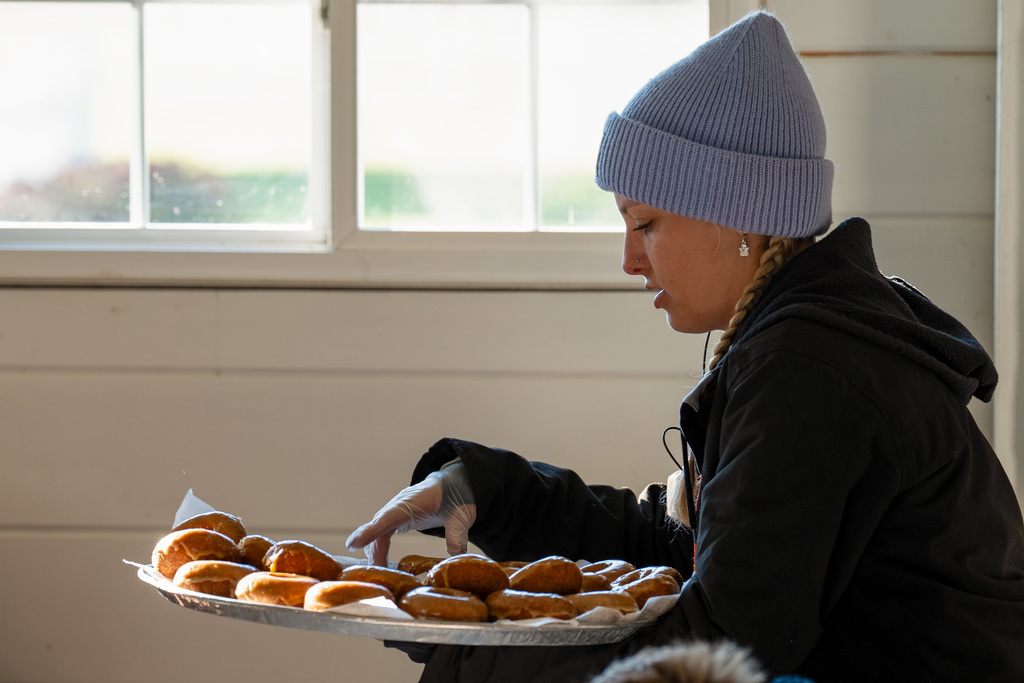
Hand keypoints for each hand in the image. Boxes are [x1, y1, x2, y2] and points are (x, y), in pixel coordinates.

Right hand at [346, 462, 476, 565]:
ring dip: (375, 554)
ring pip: (377, 533)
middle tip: (378, 575)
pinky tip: (380, 565)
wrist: (452, 484)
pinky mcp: (396, 519)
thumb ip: (456, 534)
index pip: (387, 517)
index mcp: (413, 501)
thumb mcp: (461, 515)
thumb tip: (456, 556)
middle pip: (378, 529)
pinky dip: (379, 550)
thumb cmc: (456, 495)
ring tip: (379, 576)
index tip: (353, 544)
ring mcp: (394, 512)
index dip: (370, 531)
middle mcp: (398, 505)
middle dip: (374, 552)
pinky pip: (381, 534)